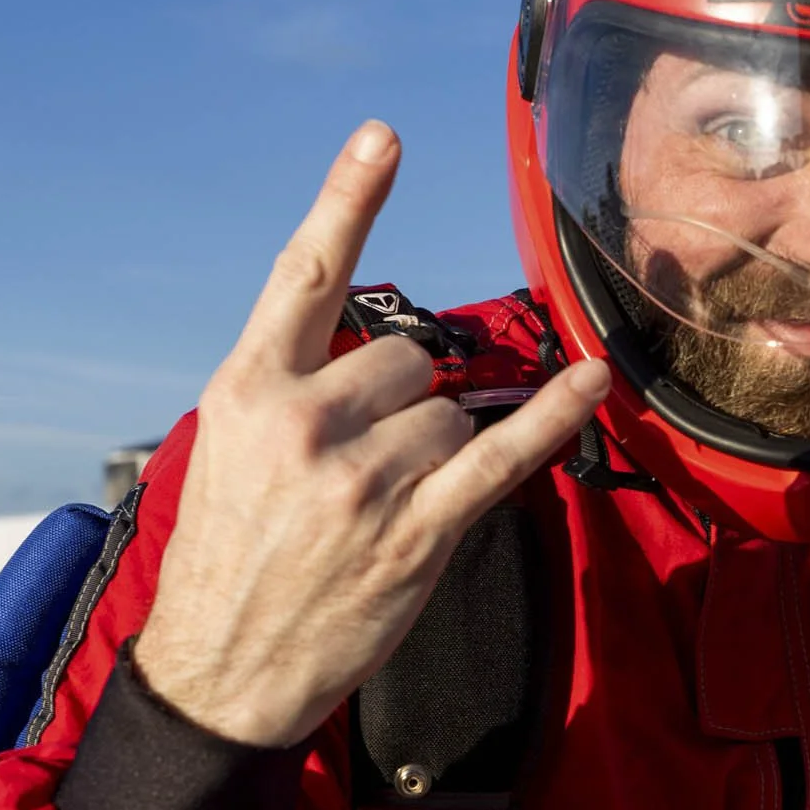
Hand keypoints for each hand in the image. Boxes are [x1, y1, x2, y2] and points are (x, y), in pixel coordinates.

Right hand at [136, 122, 610, 747]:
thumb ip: (293, 388)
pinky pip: (503, 455)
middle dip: (404, 401)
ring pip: (449, 414)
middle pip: (408, 359)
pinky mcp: (416, 532)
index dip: (348, 199)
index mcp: (248, 390)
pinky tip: (591, 382)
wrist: (217, 672)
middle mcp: (305, 422)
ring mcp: (363, 479)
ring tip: (379, 510)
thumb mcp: (228, 451)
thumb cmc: (229, 558)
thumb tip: (381, 353)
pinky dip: (554, 417)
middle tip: (362, 468)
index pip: (305, 274)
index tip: (383, 137)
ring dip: (435, 453)